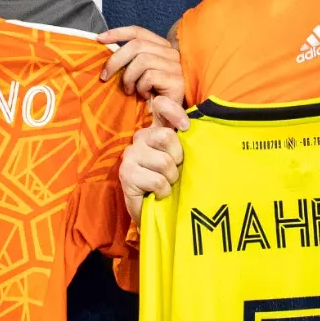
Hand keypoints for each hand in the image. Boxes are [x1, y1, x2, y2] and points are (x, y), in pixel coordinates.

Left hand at [99, 24, 184, 100]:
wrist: (168, 122)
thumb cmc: (150, 98)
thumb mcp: (136, 76)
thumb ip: (129, 61)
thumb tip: (104, 46)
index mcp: (161, 47)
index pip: (138, 32)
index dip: (117, 33)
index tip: (99, 39)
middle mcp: (172, 53)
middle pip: (137, 45)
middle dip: (115, 60)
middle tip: (105, 77)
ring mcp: (176, 67)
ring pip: (142, 60)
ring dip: (129, 77)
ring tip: (129, 91)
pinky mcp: (177, 82)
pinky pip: (149, 76)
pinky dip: (141, 87)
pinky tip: (144, 97)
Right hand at [118, 97, 189, 218]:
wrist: (155, 214)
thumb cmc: (171, 184)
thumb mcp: (181, 160)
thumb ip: (185, 142)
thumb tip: (193, 128)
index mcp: (155, 131)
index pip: (161, 106)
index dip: (175, 112)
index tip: (185, 127)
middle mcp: (140, 138)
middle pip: (167, 136)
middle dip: (177, 159)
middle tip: (173, 172)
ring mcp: (130, 155)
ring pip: (164, 162)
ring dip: (171, 179)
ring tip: (165, 185)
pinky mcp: (126, 173)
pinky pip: (157, 180)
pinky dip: (163, 191)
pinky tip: (157, 194)